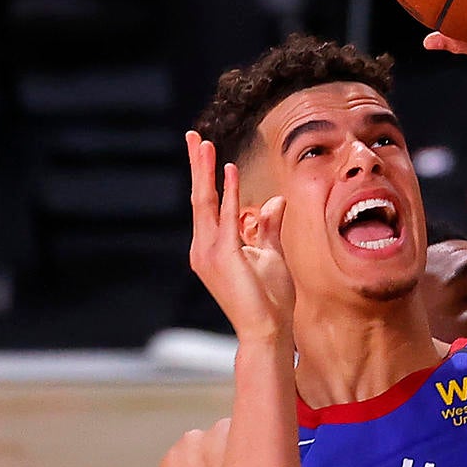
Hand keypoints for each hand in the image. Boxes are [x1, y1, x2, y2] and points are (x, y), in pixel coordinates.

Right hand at [187, 131, 294, 341]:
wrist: (267, 331)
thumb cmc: (270, 299)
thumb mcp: (271, 255)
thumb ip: (268, 227)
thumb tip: (273, 201)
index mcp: (211, 247)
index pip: (206, 204)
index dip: (206, 176)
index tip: (205, 150)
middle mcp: (203, 248)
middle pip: (198, 198)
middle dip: (196, 166)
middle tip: (193, 136)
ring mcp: (210, 254)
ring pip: (205, 202)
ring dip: (206, 171)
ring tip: (204, 144)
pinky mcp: (224, 257)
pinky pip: (225, 217)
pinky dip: (227, 193)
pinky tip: (228, 171)